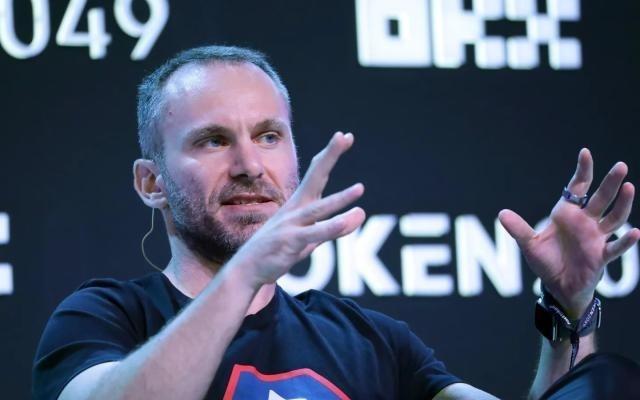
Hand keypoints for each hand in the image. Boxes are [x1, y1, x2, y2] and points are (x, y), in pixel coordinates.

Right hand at [233, 132, 365, 289]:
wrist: (247, 268)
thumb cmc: (279, 249)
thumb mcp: (312, 238)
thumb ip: (335, 226)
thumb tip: (361, 214)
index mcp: (300, 203)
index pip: (317, 173)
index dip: (330, 155)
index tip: (345, 136)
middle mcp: (296, 209)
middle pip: (315, 177)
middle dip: (329, 156)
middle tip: (343, 136)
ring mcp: (291, 224)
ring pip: (318, 208)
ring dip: (339, 199)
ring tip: (360, 188)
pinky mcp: (290, 242)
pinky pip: (314, 233)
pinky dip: (332, 227)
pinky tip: (348, 220)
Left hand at [499, 149, 639, 317]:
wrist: (558, 286)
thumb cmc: (546, 262)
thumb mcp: (529, 245)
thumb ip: (518, 229)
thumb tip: (501, 213)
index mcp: (566, 214)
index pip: (578, 188)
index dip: (583, 171)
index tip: (585, 153)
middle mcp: (585, 222)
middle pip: (601, 198)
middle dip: (610, 182)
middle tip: (621, 166)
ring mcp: (595, 238)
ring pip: (614, 218)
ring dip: (622, 204)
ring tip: (629, 187)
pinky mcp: (601, 256)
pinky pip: (615, 247)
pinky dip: (625, 241)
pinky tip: (636, 232)